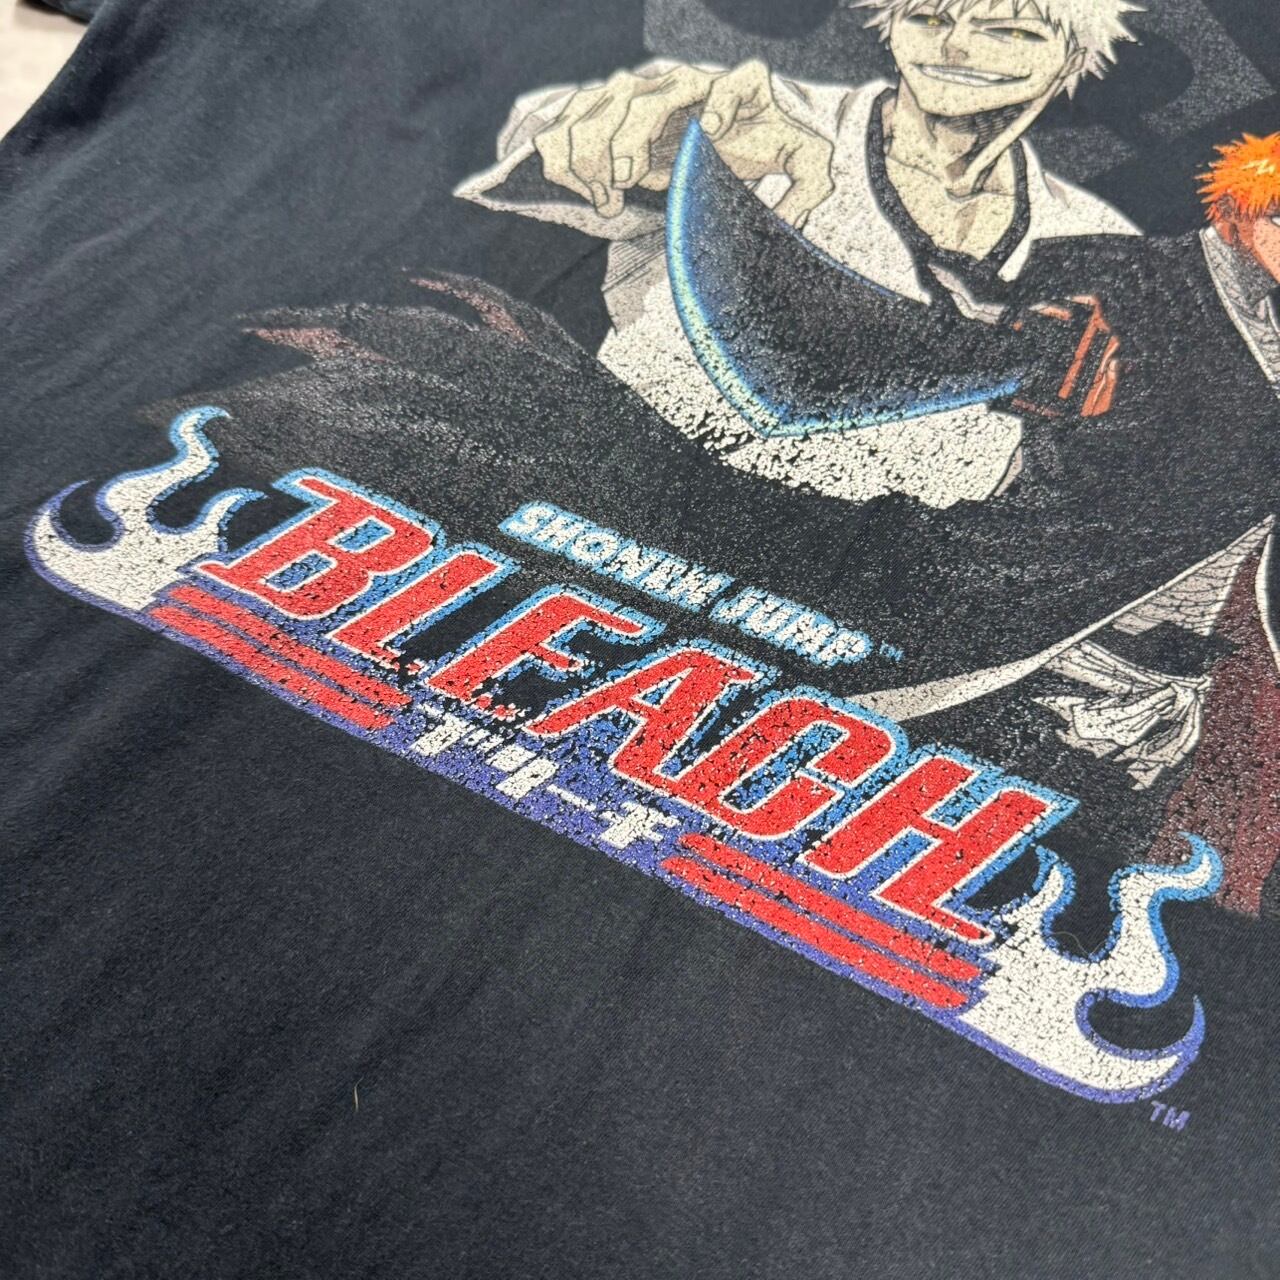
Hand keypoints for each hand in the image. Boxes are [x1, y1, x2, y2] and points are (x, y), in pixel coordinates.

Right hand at [533, 60, 833, 227]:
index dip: (725, 101)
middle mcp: (692, 81)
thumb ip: (811, 185)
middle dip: (630, 138)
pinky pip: (576, 115)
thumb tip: (790, 220)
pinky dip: (570, 152)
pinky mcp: (619, 107)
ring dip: (594, 152)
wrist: (738, 134)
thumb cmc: (769, 146)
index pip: (740, 82)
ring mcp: (650, 88)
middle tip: (625, 182)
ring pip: (605, 102)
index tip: (712, 132)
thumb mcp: (806, 165)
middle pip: (648, 94)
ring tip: (605, 198)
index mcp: (744, 89)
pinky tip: (580, 188)